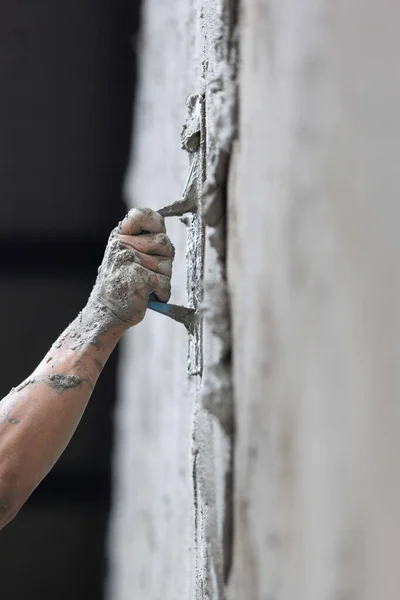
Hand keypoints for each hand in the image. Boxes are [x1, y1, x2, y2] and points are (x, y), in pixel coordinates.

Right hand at [88, 208, 173, 328]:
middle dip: (165, 260)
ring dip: (163, 279)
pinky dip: (162, 293)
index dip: (155, 222)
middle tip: (150, 272)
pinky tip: (149, 296)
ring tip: (146, 286)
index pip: (141, 215)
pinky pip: (165, 282)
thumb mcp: (126, 257)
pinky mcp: (139, 277)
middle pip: (164, 242)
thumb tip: (166, 239)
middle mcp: (122, 244)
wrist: (106, 312)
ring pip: (167, 265)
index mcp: (120, 236)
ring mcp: (129, 260)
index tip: (157, 232)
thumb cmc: (120, 285)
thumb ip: (143, 243)